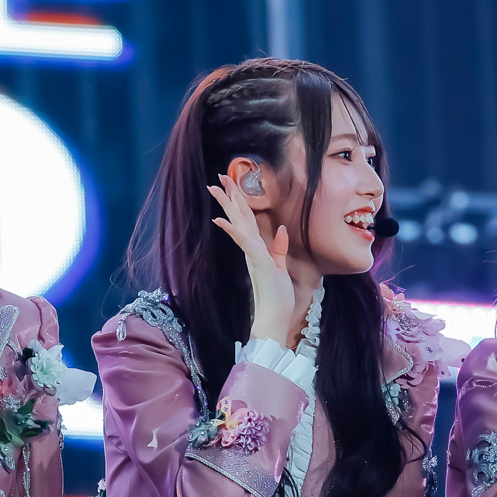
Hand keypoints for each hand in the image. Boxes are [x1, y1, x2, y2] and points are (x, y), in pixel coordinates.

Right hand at [209, 175, 294, 343]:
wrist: (274, 318)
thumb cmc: (278, 297)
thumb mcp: (281, 267)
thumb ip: (279, 248)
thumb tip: (281, 230)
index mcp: (255, 248)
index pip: (246, 220)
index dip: (239, 202)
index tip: (231, 185)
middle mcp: (251, 249)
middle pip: (238, 217)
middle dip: (229, 196)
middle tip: (217, 178)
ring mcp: (252, 254)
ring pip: (238, 224)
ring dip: (228, 205)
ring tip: (215, 188)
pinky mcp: (257, 262)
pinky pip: (244, 242)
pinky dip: (233, 230)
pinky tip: (220, 219)